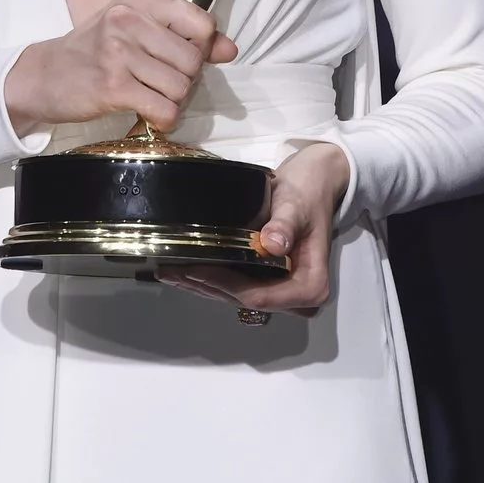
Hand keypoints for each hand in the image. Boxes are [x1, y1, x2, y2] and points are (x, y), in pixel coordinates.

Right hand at [4, 0, 237, 134]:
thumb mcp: (137, 28)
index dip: (200, 48)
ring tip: (151, 94)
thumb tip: (230, 49)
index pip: (201, 23)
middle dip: (185, 78)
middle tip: (160, 81)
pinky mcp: (112, 86)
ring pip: (181, 86)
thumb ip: (185, 34)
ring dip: (173, 100)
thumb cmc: (95, 49)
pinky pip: (164, 109)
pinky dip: (163, 118)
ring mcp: (117, 51)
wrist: (44, 75)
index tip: (178, 57)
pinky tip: (147, 112)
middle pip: (193, 58)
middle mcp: (127, 18)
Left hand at [155, 140, 350, 315]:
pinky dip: (212, 279)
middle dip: (206, 287)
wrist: (315, 183)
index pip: (260, 295)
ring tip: (169, 273)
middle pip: (244, 299)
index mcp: (310, 286)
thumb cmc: (307, 193)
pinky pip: (238, 285)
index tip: (196, 269)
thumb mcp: (297, 205)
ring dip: (203, 286)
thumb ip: (285, 225)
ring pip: (236, 296)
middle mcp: (297, 297)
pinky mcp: (269, 280)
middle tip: (169, 272)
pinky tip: (187, 271)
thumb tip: (273, 244)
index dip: (225, 285)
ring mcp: (282, 290)